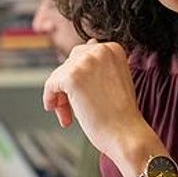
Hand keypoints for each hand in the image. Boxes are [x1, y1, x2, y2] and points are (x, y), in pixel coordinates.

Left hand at [42, 41, 159, 162]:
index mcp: (113, 48)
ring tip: (69, 115)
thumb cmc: (122, 114)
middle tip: (73, 107)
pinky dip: (50, 98)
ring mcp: (86, 62)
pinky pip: (51, 84)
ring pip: (59, 75)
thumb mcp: (116, 78)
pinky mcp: (72, 77)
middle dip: (68, 85)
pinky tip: (58, 112)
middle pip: (70, 64)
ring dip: (61, 96)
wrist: (126, 134)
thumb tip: (90, 42)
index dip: (81, 77)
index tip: (85, 95)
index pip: (84, 56)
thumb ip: (101, 62)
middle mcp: (100, 50)